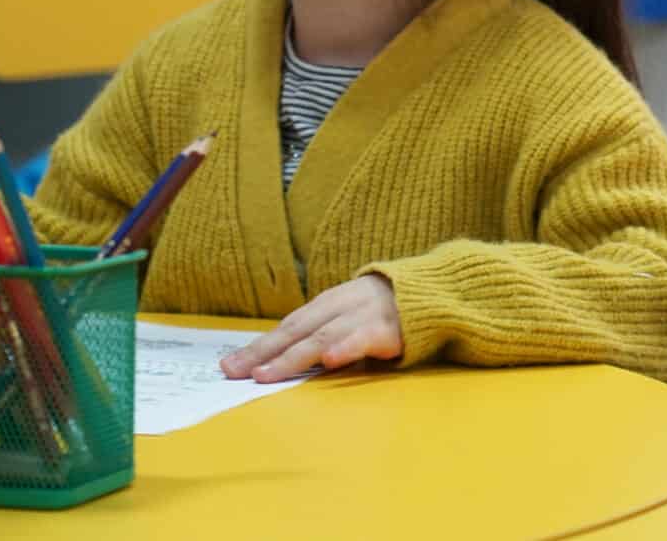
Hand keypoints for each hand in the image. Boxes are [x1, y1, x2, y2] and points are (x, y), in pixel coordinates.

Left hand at [220, 273, 402, 382]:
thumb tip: (279, 359)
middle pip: (297, 330)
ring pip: (324, 337)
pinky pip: (366, 337)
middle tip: (233, 373)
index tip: (229, 366)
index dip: (258, 346)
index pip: (288, 326)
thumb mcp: (351, 315)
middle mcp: (343, 305)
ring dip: (293, 356)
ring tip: (267, 374)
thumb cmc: (388, 310)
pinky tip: (330, 359)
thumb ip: (323, 333)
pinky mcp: (391, 329)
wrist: (437, 292)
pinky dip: (347, 347)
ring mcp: (366, 315)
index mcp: (331, 302)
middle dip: (263, 353)